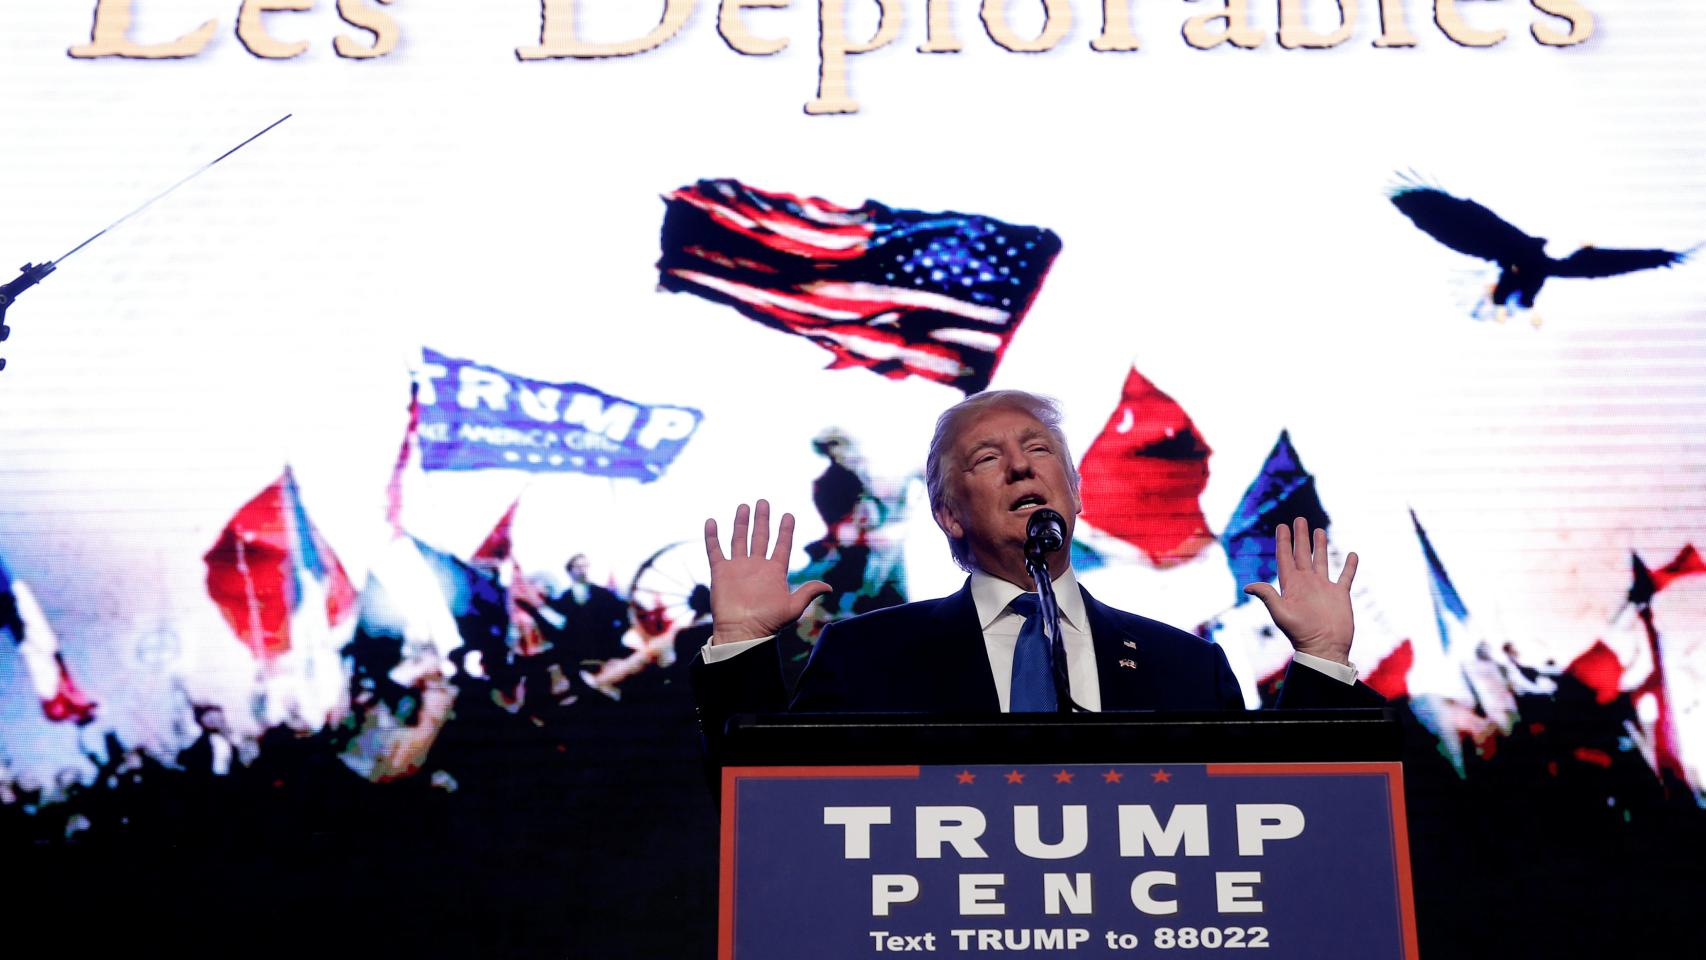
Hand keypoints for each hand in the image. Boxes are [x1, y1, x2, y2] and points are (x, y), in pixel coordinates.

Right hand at [704, 500, 830, 644]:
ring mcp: (738, 567)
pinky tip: (711, 522)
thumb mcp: (792, 607)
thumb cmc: (768, 622)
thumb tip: (829, 587)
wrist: (742, 632)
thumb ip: (808, 592)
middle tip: (763, 502)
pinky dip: (712, 536)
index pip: (781, 545)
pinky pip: (715, 550)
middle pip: (760, 536)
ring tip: (744, 506)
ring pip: (739, 539)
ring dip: (741, 522)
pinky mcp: (721, 572)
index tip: (788, 516)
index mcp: (774, 571)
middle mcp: (756, 566)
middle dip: (762, 519)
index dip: (785, 530)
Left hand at [1243, 517, 1358, 665]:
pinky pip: (1345, 576)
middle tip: (1299, 519)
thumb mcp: (1282, 614)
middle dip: (1300, 537)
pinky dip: (1349, 566)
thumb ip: (1268, 597)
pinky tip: (1352, 554)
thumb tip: (1247, 586)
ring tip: (1319, 530)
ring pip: (1322, 561)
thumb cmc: (1301, 634)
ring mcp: (1324, 588)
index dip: (1283, 542)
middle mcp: (1307, 583)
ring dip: (1320, 546)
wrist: (1325, 648)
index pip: (1285, 557)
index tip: (1282, 525)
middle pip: (1302, 554)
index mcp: (1292, 585)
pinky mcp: (1340, 595)